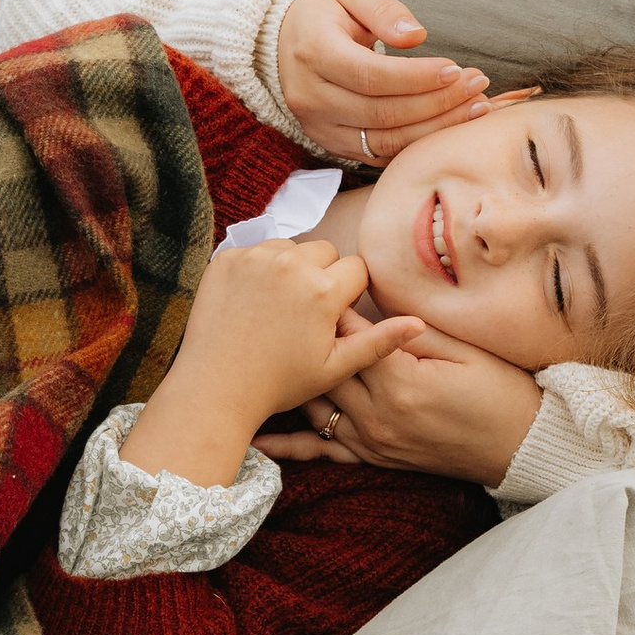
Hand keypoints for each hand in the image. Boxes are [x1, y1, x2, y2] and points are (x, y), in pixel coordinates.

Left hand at [126, 244, 424, 488]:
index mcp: (324, 290)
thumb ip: (380, 341)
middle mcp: (291, 264)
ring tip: (278, 307)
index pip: (355, 269)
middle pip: (325, 251)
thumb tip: (419, 323)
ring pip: (291, 247)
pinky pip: (257, 251)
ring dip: (291, 268)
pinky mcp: (227, 258)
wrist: (216, 387)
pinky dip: (258, 269)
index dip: (348, 293)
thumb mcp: (336, 367)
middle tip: (305, 312)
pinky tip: (253, 302)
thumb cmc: (279, 383)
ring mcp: (255, 258)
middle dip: (321, 275)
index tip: (331, 317)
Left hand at [260, 314, 542, 488]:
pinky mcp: (372, 457)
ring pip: (314, 404)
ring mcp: (371, 439)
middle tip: (280, 305)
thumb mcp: (462, 351)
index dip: (330, 304)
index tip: (311, 280)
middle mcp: (376, 413)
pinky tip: (258, 439)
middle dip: (303, 333)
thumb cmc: (499, 392)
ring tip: (261, 349)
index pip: (351, 332)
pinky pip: (321, 451)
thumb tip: (379, 306)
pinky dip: (289, 445)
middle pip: (325, 364)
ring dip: (290, 379)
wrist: (519, 448)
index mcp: (399, 380)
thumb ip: (414, 332)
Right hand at [276, 0, 496, 163]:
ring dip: (436, 128)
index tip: (456, 69)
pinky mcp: (332, 144)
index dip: (418, 78)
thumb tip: (416, 36)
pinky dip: (419, 144)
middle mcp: (310, 96)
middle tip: (477, 86)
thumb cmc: (326, 12)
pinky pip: (380, 154)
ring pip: (384, 141)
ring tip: (475, 107)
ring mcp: (318, 126)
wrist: (286, 39)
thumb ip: (384, 9)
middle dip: (438, 103)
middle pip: (382, 113)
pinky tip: (450, 125)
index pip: (371, 75)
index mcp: (313, 52)